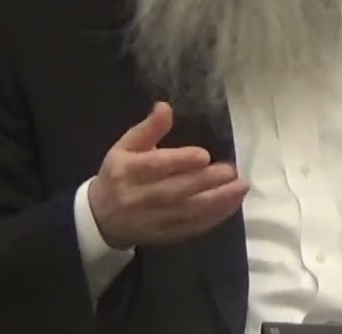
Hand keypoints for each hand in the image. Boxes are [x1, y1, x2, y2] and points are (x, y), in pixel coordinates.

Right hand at [88, 102, 247, 249]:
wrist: (101, 218)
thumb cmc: (118, 174)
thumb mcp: (125, 146)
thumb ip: (148, 128)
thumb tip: (165, 107)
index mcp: (127, 171)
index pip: (155, 167)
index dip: (179, 161)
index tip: (204, 155)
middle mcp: (138, 197)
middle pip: (174, 191)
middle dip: (205, 182)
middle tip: (231, 171)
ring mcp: (152, 219)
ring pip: (187, 212)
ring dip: (217, 201)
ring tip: (240, 187)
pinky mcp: (164, 235)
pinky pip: (192, 228)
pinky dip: (214, 218)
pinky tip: (231, 205)